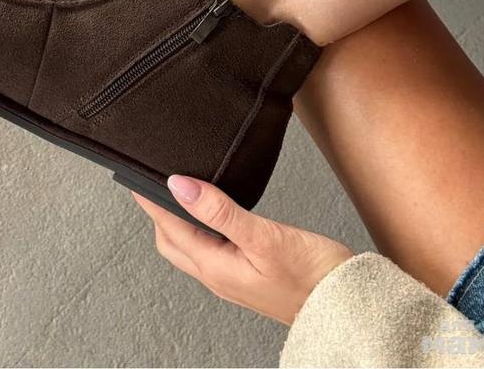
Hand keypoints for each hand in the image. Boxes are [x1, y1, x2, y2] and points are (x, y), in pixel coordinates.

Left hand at [133, 176, 352, 324]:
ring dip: (178, 221)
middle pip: (172, 242)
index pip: (168, 228)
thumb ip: (219, 211)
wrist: (348, 308)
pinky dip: (200, 229)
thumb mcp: (264, 237)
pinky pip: (211, 250)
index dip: (149, 200)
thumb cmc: (313, 276)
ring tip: (176, 192)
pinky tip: (213, 215)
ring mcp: (233, 280)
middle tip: (150, 181)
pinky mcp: (248, 277)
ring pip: (191, 247)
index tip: (134, 175)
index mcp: (215, 268)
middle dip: (157, 212)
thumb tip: (179, 186)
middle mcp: (218, 277)